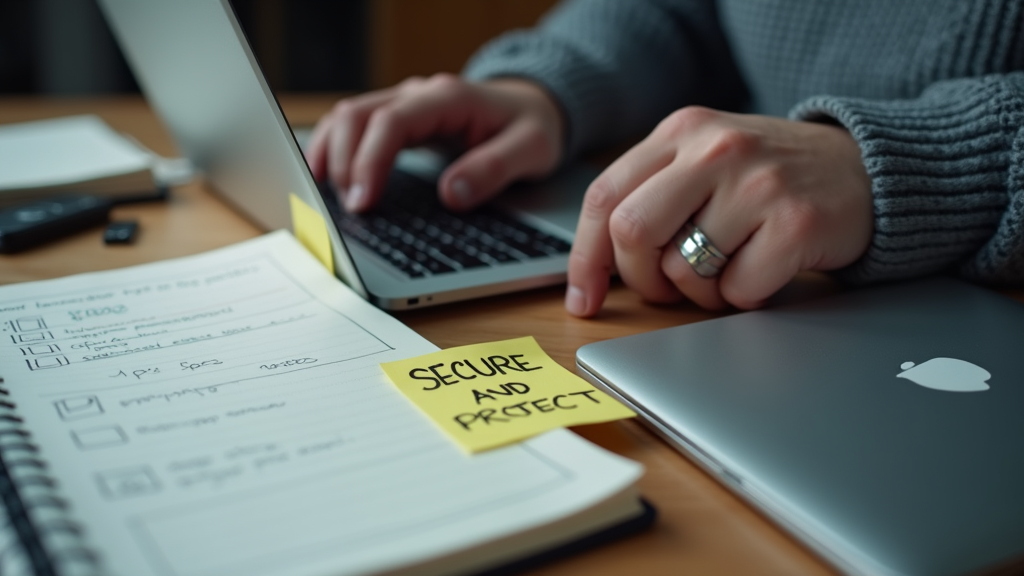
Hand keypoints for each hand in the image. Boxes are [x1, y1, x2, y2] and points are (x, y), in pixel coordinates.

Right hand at [306, 74, 563, 211]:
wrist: (535, 107)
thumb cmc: (533, 128)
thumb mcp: (531, 149)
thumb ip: (495, 168)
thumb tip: (451, 194)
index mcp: (449, 97)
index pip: (392, 122)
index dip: (371, 161)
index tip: (363, 201)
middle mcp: (419, 96)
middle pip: (358, 115)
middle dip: (343, 161)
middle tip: (347, 210)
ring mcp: (405, 105)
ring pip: (349, 117)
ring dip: (330, 154)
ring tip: (321, 197)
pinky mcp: (398, 120)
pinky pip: (356, 128)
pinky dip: (335, 151)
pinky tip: (326, 181)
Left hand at [565, 106, 872, 315]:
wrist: (865, 170)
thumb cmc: (769, 179)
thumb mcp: (704, 162)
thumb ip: (650, 195)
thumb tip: (593, 268)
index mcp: (681, 131)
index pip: (604, 197)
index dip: (585, 257)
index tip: (583, 298)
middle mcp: (715, 148)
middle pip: (632, 232)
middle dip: (640, 278)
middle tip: (666, 289)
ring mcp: (758, 183)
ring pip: (684, 271)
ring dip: (698, 294)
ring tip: (727, 273)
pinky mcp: (796, 222)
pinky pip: (737, 291)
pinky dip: (742, 299)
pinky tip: (763, 273)